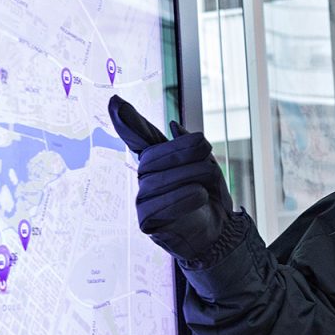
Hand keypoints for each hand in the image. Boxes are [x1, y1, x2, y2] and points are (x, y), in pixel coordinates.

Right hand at [109, 96, 234, 264]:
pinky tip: (200, 196)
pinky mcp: (146, 221)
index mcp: (158, 160)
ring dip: (191, 175)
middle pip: (154, 156)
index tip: (114, 101)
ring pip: (160, 179)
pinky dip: (185, 197)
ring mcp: (143, 199)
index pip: (138, 136)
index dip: (127, 120)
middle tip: (207, 149)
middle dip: (184, 150)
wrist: (220, 233)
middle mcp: (145, 177)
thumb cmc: (211, 198)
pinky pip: (161, 204)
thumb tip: (174, 127)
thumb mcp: (207, 165)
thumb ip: (190, 147)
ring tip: (207, 185)